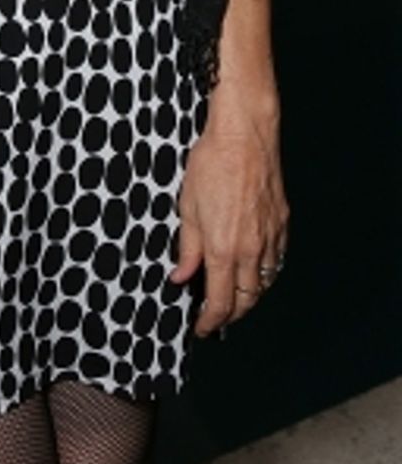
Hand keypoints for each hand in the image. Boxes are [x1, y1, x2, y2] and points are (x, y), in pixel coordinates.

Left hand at [168, 91, 288, 335]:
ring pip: (263, 283)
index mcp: (224, 249)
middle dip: (230, 315)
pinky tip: (253, 270)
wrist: (245, 135)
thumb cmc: (212, 163)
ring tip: (232, 298)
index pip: (219, 302)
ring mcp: (271, 237)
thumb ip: (187, 248)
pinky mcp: (282, 223)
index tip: (201, 328)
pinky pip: (276, 261)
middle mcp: (251, 249)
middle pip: (246, 300)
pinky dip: (264, 274)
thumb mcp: (187, 207)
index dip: (210, 321)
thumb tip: (181, 277)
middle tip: (215, 317)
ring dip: (248, 297)